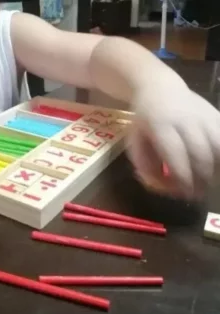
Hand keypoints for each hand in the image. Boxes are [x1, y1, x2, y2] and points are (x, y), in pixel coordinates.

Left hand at [125, 82, 219, 198]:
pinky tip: (218, 168)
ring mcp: (204, 115)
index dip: (183, 176)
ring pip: (219, 144)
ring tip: (211, 181)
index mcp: (161, 125)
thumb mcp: (134, 141)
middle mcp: (186, 119)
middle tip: (199, 192)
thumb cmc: (144, 121)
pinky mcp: (217, 114)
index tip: (185, 192)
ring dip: (218, 168)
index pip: (176, 154)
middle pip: (201, 152)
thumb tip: (161, 186)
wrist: (159, 89)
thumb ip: (145, 165)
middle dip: (202, 177)